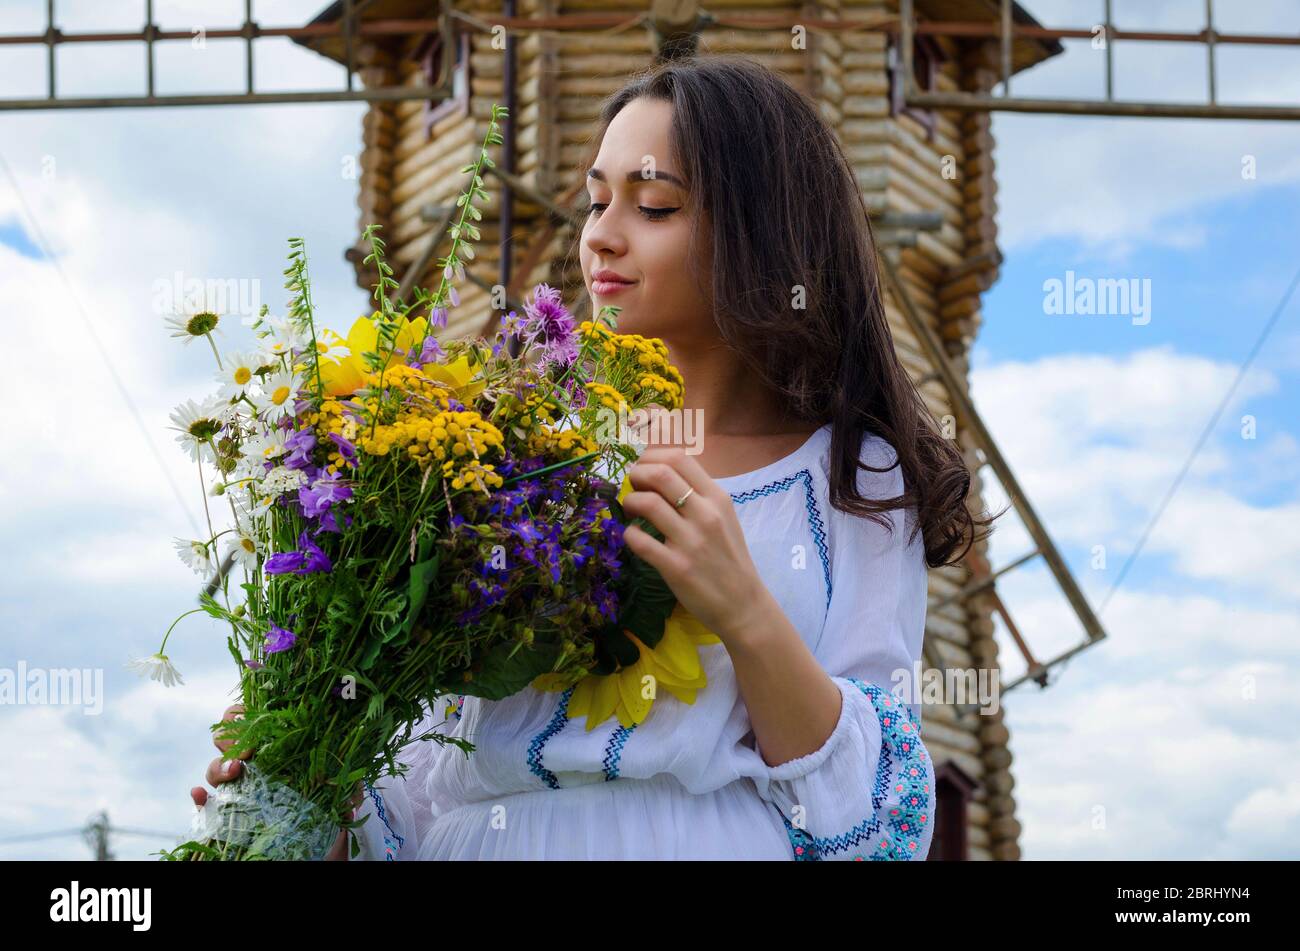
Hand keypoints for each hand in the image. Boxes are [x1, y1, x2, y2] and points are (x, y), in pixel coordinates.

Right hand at [189, 702, 362, 860]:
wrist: (320, 835)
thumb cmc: (330, 797)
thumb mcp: (343, 780)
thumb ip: (347, 766)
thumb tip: (355, 756)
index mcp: (278, 741)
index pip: (255, 714)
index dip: (250, 713)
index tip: (262, 724)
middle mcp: (254, 759)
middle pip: (227, 734)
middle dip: (231, 736)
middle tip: (248, 750)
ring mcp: (238, 784)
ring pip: (215, 766)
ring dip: (219, 766)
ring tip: (234, 772)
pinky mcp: (229, 811)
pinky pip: (205, 802)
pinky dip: (199, 797)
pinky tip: (200, 795)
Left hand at [621, 445, 770, 645]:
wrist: (743, 605)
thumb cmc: (729, 558)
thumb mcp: (723, 517)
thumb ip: (698, 494)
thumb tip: (662, 469)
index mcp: (718, 498)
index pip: (680, 458)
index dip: (652, 456)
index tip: (643, 466)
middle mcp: (705, 515)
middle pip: (661, 474)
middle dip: (637, 473)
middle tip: (632, 484)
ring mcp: (691, 541)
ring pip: (647, 503)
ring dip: (630, 501)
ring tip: (630, 508)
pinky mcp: (676, 567)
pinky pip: (640, 541)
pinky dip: (629, 534)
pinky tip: (634, 537)